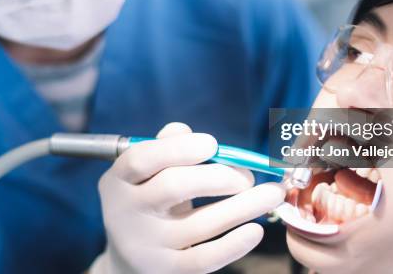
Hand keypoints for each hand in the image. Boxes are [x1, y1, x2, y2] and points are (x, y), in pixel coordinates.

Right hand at [90, 122, 285, 273]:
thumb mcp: (145, 174)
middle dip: (219, 176)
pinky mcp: (166, 270)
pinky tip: (256, 229)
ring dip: (244, 206)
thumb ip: (165, 147)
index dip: (180, 149)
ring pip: (200, 224)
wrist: (127, 257)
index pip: (143, 158)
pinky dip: (234, 244)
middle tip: (247, 176)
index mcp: (119, 180)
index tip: (213, 144)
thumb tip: (188, 133)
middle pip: (174, 187)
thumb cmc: (147, 200)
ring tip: (272, 194)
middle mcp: (126, 212)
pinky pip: (204, 258)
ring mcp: (146, 245)